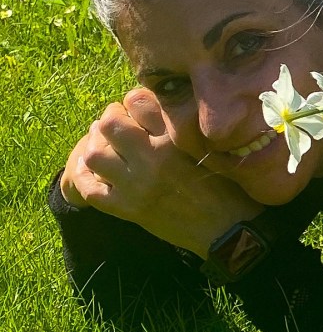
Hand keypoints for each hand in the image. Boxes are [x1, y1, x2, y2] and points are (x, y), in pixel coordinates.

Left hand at [60, 88, 264, 255]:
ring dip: (96, 148)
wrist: (228, 230)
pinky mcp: (128, 209)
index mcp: (176, 138)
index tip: (136, 108)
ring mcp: (137, 185)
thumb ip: (186, 127)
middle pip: (109, 124)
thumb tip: (160, 109)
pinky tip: (93, 172)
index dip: (132, 100)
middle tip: (117, 125)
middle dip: (109, 120)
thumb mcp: (213, 148)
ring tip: (106, 148)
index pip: (137, 100)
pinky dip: (86, 178)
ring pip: (94, 155)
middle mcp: (153, 157)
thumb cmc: (228, 187)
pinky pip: (90, 190)